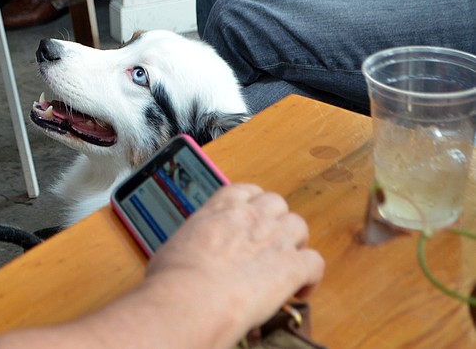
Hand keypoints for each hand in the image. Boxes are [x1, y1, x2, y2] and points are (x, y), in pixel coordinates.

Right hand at [147, 185, 323, 335]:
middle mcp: (250, 217)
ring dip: (294, 242)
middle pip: (276, 203)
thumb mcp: (173, 247)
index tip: (250, 213)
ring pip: (299, 226)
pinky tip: (299, 290)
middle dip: (275, 220)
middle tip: (267, 240)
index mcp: (219, 208)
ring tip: (284, 262)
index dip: (251, 202)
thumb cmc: (175, 277)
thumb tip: (184, 257)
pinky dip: (311, 277)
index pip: (244, 191)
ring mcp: (274, 238)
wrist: (192, 297)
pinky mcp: (292, 266)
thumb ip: (189, 244)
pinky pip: (315, 263)